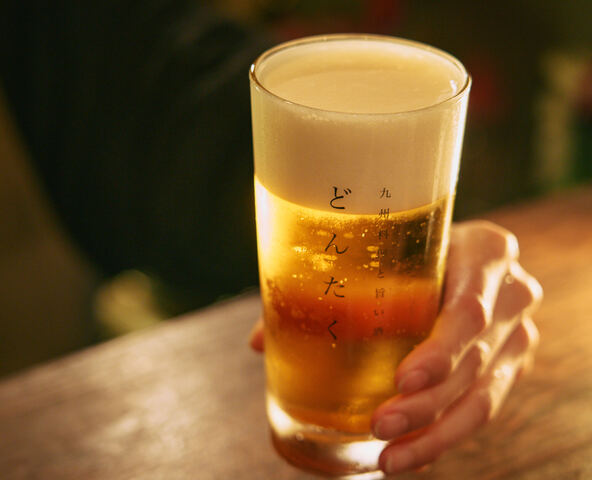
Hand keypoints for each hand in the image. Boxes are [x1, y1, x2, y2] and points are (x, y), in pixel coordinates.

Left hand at [248, 220, 541, 474]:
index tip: (402, 380)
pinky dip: (445, 436)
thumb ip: (326, 286)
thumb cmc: (411, 247)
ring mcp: (517, 332)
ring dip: (434, 432)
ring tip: (390, 457)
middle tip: (379, 424)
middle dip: (425, 402)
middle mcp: (511, 292)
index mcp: (485, 251)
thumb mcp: (385, 250)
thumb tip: (260, 341)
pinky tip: (409, 456)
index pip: (470, 308)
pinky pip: (484, 408)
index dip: (441, 349)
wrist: (463, 252)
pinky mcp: (510, 364)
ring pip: (482, 396)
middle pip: (473, 360)